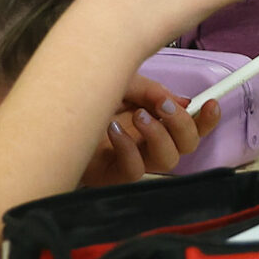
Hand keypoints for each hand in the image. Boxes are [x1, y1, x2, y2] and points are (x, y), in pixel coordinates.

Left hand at [82, 74, 221, 184]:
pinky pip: (134, 171)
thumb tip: (178, 100)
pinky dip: (128, 147)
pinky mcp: (114, 176)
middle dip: (182, 124)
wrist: (49, 116)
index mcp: (155, 120)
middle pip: (188, 145)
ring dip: (158, 135)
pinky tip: (113, 128)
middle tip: (163, 106)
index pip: (193, 126)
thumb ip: (151, 90)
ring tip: (137, 115)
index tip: (209, 103)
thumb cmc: (84, 99)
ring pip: (167, 161)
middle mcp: (149, 142)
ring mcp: (133, 160)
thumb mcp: (122, 82)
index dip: (207, 118)